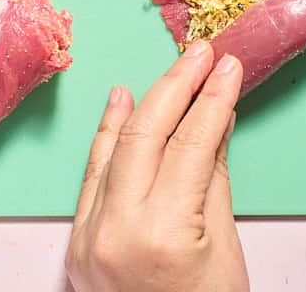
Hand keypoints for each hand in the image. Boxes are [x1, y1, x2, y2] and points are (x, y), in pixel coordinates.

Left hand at [65, 41, 248, 291]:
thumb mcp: (223, 251)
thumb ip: (213, 181)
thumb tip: (214, 123)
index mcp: (162, 234)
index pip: (191, 145)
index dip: (213, 101)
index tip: (228, 69)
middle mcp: (116, 231)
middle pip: (148, 135)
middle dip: (178, 87)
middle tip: (203, 54)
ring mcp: (89, 238)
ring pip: (115, 148)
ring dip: (144, 103)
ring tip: (173, 67)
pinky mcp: (77, 243)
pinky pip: (93, 176)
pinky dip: (108, 137)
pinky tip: (122, 102)